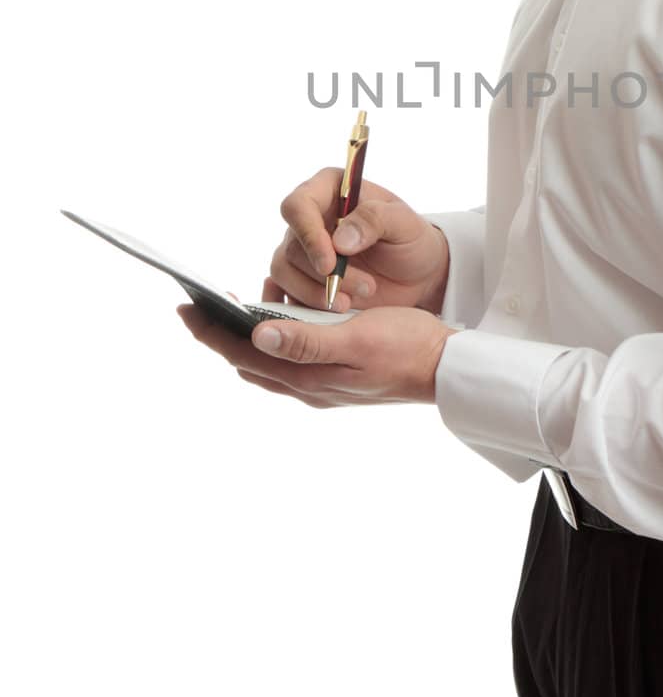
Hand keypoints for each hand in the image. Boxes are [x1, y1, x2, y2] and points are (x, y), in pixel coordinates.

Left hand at [176, 294, 462, 406]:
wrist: (444, 368)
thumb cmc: (405, 346)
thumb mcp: (356, 337)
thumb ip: (306, 339)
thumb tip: (256, 335)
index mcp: (308, 375)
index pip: (243, 354)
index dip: (210, 333)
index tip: (184, 309)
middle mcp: (308, 386)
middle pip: (247, 362)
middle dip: (219, 337)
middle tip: (197, 310)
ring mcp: (321, 387)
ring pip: (266, 366)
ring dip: (244, 342)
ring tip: (230, 316)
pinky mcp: (336, 381)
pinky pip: (288, 365)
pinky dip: (271, 345)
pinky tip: (278, 328)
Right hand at [265, 169, 450, 314]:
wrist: (418, 275)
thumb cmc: (412, 239)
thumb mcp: (404, 223)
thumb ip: (374, 220)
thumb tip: (339, 240)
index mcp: (329, 190)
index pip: (297, 206)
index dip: (308, 235)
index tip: (330, 263)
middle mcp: (309, 219)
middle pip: (291, 246)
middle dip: (325, 274)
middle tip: (366, 287)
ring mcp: (302, 251)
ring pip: (284, 272)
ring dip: (317, 293)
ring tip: (355, 301)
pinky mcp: (301, 281)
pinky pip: (287, 293)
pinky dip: (307, 306)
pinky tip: (336, 310)